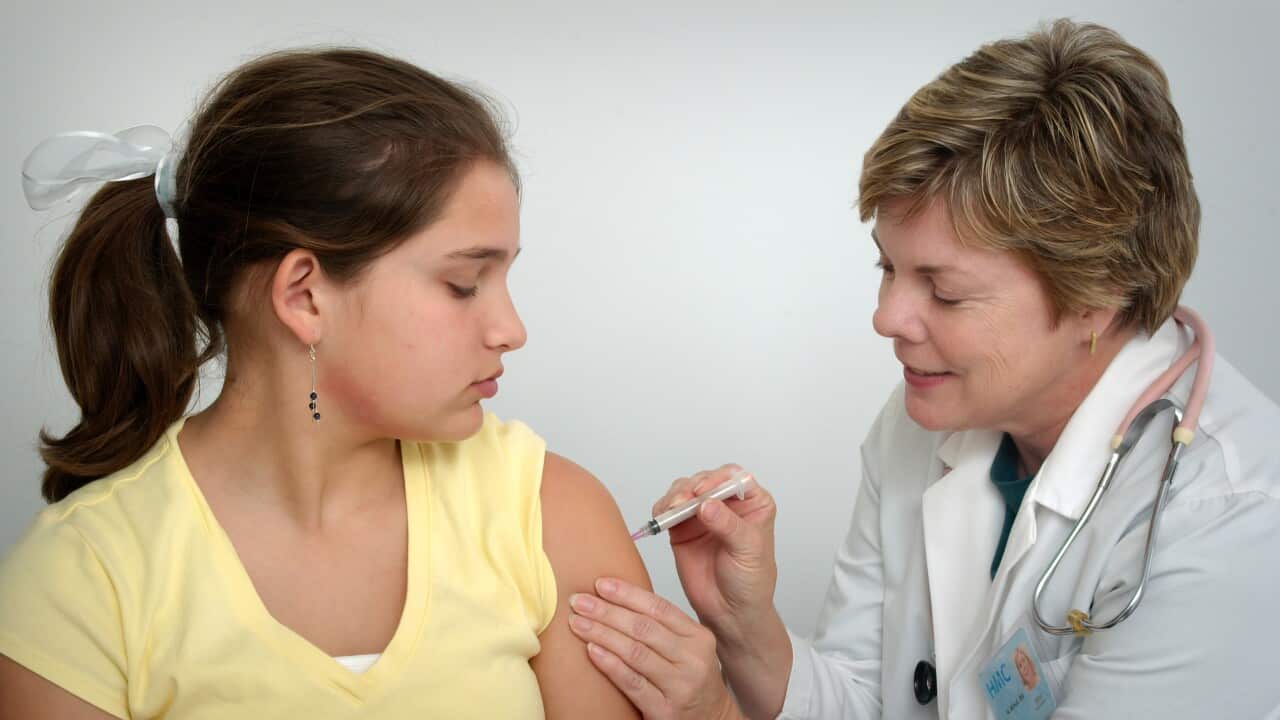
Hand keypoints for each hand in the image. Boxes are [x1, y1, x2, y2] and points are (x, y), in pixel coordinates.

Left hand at [568, 578, 739, 719]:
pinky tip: (591, 650)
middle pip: (643, 628)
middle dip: (607, 611)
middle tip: (579, 601)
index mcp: (698, 637)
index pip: (659, 608)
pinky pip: (632, 682)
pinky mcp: (666, 710)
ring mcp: (681, 686)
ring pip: (635, 652)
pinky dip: (610, 664)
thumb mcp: (687, 648)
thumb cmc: (691, 681)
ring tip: (577, 623)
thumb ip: (662, 627)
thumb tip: (615, 600)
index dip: (627, 594)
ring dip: (602, 634)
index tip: (601, 584)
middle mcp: (693, 659)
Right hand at [656, 465, 777, 639]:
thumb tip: (707, 505)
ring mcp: (703, 515)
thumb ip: (729, 525)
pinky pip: (668, 509)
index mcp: (753, 504)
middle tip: (683, 503)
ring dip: (675, 496)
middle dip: (692, 488)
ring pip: (685, 490)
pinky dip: (662, 509)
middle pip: (706, 480)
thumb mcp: (748, 550)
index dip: (717, 479)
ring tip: (672, 511)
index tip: (704, 493)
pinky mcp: (682, 527)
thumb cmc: (750, 582)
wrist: (730, 612)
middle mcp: (727, 504)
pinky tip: (661, 516)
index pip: (735, 478)